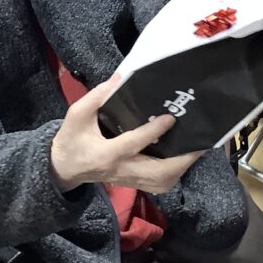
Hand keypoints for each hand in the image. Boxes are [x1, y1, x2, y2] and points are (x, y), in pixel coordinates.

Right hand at [50, 75, 202, 193]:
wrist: (64, 168)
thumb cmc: (71, 139)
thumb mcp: (76, 114)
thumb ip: (97, 96)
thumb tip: (120, 78)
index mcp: (107, 153)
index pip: (134, 143)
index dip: (153, 131)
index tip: (171, 117)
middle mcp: (122, 170)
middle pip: (158, 172)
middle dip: (182, 159)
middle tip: (199, 140)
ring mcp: (129, 180)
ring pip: (162, 182)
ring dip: (182, 167)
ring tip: (197, 147)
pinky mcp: (134, 183)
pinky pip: (160, 184)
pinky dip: (175, 173)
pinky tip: (184, 158)